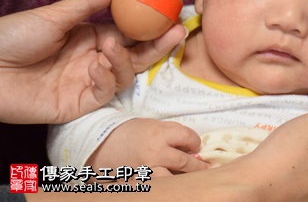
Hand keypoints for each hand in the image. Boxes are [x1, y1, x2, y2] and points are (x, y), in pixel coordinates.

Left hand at [0, 0, 185, 123]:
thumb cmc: (12, 38)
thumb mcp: (52, 16)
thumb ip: (86, 2)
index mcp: (91, 36)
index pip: (129, 32)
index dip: (151, 26)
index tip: (171, 15)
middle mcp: (95, 59)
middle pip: (136, 55)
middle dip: (158, 45)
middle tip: (177, 32)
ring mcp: (88, 82)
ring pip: (125, 74)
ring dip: (125, 60)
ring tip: (111, 47)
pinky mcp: (79, 103)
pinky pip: (105, 92)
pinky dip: (107, 78)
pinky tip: (96, 65)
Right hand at [87, 118, 209, 174]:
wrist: (100, 143)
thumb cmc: (129, 131)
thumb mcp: (152, 125)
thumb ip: (171, 133)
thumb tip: (190, 145)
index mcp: (160, 133)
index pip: (188, 137)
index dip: (195, 142)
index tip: (195, 146)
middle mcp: (156, 152)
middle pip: (185, 162)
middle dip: (197, 165)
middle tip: (205, 168)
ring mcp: (147, 170)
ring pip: (174, 179)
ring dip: (185, 179)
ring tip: (192, 179)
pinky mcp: (140, 182)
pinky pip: (160, 185)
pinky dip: (168, 184)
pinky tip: (172, 184)